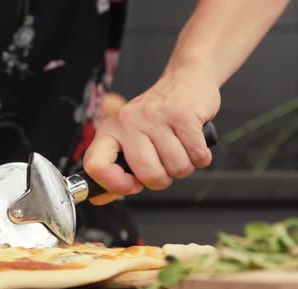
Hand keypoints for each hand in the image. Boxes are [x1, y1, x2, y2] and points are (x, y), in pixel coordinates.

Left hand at [84, 60, 219, 204]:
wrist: (185, 80)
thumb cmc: (157, 117)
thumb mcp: (129, 138)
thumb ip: (115, 170)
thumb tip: (99, 198)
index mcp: (110, 130)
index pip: (96, 166)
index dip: (115, 185)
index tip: (131, 185)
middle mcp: (129, 122)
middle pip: (148, 175)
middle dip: (162, 180)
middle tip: (164, 164)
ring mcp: (156, 117)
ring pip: (177, 168)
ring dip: (184, 166)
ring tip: (180, 148)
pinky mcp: (183, 115)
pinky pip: (197, 156)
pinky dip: (201, 158)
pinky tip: (194, 143)